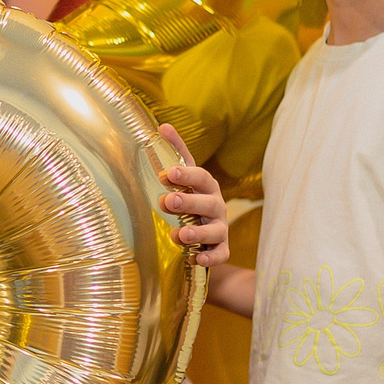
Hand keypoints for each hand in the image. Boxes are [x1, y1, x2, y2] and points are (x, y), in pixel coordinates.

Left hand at [155, 126, 228, 267]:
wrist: (203, 234)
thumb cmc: (192, 199)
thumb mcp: (184, 178)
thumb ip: (176, 154)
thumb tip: (163, 125)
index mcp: (207, 186)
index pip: (201, 177)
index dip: (186, 175)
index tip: (167, 174)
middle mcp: (217, 206)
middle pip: (207, 203)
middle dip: (188, 202)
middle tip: (167, 202)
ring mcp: (220, 229)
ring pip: (214, 231)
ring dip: (197, 233)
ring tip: (178, 234)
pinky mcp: (220, 250)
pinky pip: (220, 255)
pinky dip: (210, 258)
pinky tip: (196, 259)